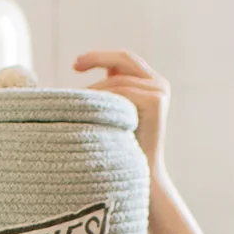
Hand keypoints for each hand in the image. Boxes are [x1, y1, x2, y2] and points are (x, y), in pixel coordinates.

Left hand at [75, 50, 169, 177]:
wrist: (142, 176)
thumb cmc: (121, 151)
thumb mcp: (112, 116)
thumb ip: (106, 96)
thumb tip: (79, 76)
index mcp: (149, 84)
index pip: (123, 60)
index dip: (99, 57)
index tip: (75, 65)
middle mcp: (158, 83)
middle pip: (124, 58)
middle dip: (97, 58)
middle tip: (74, 65)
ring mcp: (159, 91)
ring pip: (118, 79)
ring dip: (94, 89)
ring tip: (74, 101)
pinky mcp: (156, 100)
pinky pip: (122, 91)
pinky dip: (103, 97)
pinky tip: (87, 108)